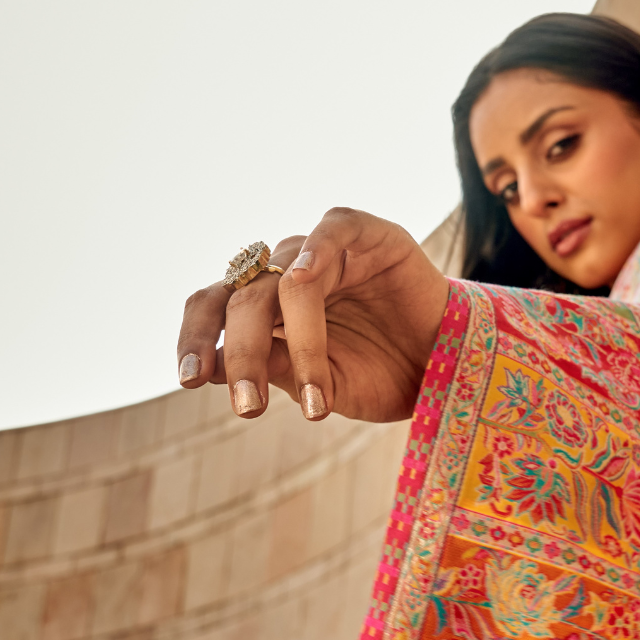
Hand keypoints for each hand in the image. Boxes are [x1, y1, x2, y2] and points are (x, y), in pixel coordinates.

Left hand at [176, 208, 450, 424]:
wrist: (449, 368)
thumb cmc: (382, 375)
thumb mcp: (319, 387)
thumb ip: (272, 370)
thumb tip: (211, 369)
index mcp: (265, 308)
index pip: (211, 307)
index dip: (196, 337)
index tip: (189, 379)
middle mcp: (286, 274)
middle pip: (243, 300)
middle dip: (244, 357)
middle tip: (250, 409)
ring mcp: (325, 252)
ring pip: (284, 280)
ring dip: (296, 341)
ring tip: (315, 399)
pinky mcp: (368, 235)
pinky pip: (331, 230)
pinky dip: (315, 251)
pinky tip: (305, 280)